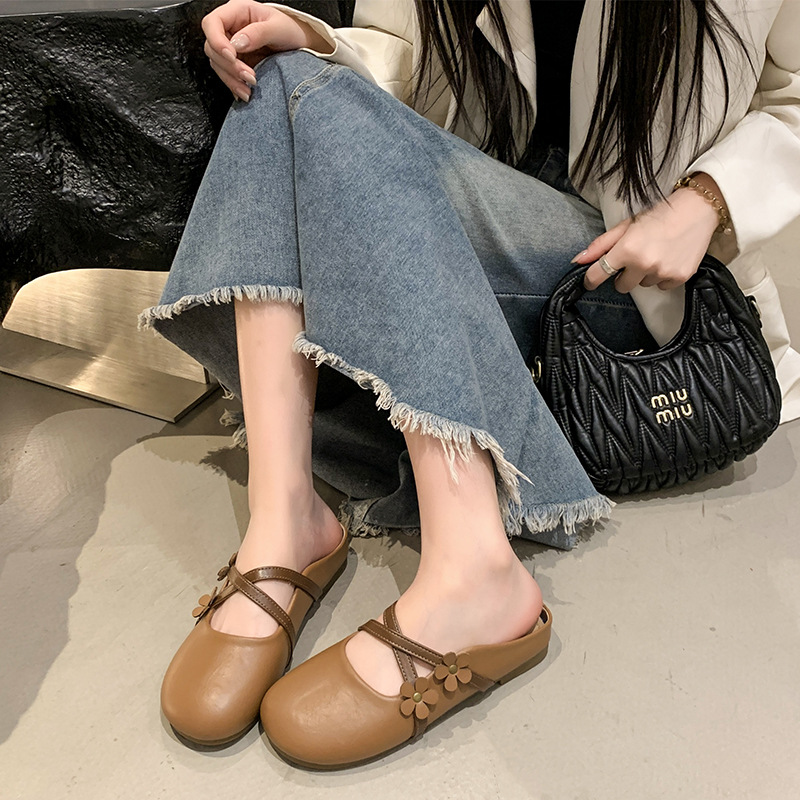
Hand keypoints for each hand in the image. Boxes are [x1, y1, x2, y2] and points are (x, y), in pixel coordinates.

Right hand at [202, 0, 332, 101]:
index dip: (216, 40)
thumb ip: (258, 33)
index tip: (232, 55)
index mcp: (237, 12)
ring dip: (231, 79)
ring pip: (217, 64)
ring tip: (249, 88)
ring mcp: (232, 48)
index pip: (212, 23)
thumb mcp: (278, 28)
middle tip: (249, 76)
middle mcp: (230, 29)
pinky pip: (227, 76)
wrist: (300, 46)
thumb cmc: (290, 30)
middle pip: (212, 47)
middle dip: (229, 65)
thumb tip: (237, 43)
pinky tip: (245, 92)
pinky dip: (234, 85)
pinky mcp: (236, 64)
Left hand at [575, 174, 723, 292]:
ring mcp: (662, 273)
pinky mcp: (679, 278)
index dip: (591, 280)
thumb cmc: (658, 215)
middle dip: (624, 275)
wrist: (697, 209)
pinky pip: (662, 286)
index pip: (598, 275)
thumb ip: (600, 245)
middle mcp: (643, 264)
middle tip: (635, 257)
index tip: (589, 281)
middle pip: (622, 287)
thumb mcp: (625, 226)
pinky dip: (663, 276)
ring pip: (643, 285)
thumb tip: (577, 261)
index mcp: (626, 250)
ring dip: (645, 274)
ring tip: (656, 253)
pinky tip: (669, 258)